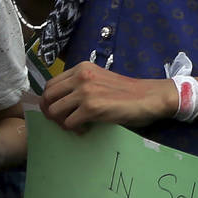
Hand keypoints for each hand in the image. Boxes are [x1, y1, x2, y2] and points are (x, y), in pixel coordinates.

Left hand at [41, 61, 177, 130]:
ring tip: (76, 125)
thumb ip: (81, 85)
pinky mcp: (92, 107)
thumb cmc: (127, 92)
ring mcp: (85, 91)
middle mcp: (81, 76)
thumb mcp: (99, 80)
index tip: (58, 111)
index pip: (50, 84)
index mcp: (82, 68)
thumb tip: (59, 102)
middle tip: (63, 121)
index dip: (50, 101)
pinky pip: (69, 123)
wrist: (149, 97)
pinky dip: (75, 130)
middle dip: (50, 113)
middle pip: (47, 97)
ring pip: (54, 111)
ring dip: (62, 123)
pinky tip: (87, 129)